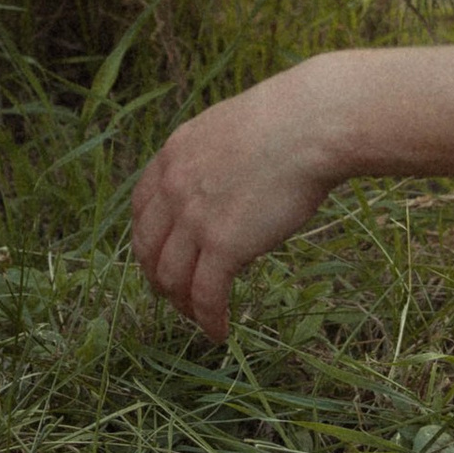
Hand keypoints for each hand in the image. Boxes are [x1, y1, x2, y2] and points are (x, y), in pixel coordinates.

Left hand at [131, 71, 338, 337]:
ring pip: (171, 278)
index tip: (162, 258)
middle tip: (177, 296)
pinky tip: (220, 332)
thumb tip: (225, 177)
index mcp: (173, 155)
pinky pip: (206, 296)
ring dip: (183, 305)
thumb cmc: (290, 121)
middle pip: (148, 249)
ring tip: (200, 319)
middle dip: (159, 278)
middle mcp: (174, 188)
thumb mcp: (230, 129)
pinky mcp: (224, 246)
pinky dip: (209, 320)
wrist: (311, 124)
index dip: (149, 241)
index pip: (142, 210)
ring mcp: (195, 219)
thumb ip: (213, 157)